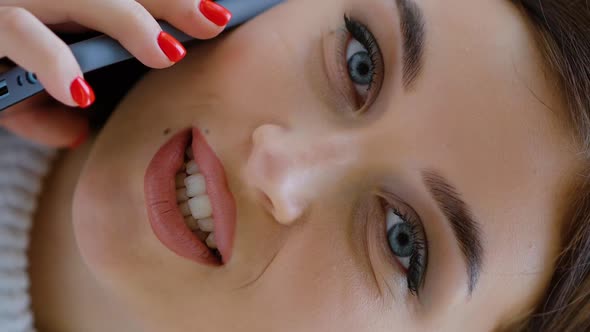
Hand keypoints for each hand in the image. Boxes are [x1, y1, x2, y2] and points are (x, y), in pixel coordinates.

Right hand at [0, 0, 230, 147]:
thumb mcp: (8, 80)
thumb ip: (42, 100)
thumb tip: (77, 129)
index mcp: (56, 1)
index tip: (216, 11)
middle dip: (165, 1)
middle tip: (214, 21)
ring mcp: (9, 2)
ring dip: (126, 21)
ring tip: (169, 53)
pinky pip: (21, 37)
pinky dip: (54, 63)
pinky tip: (81, 90)